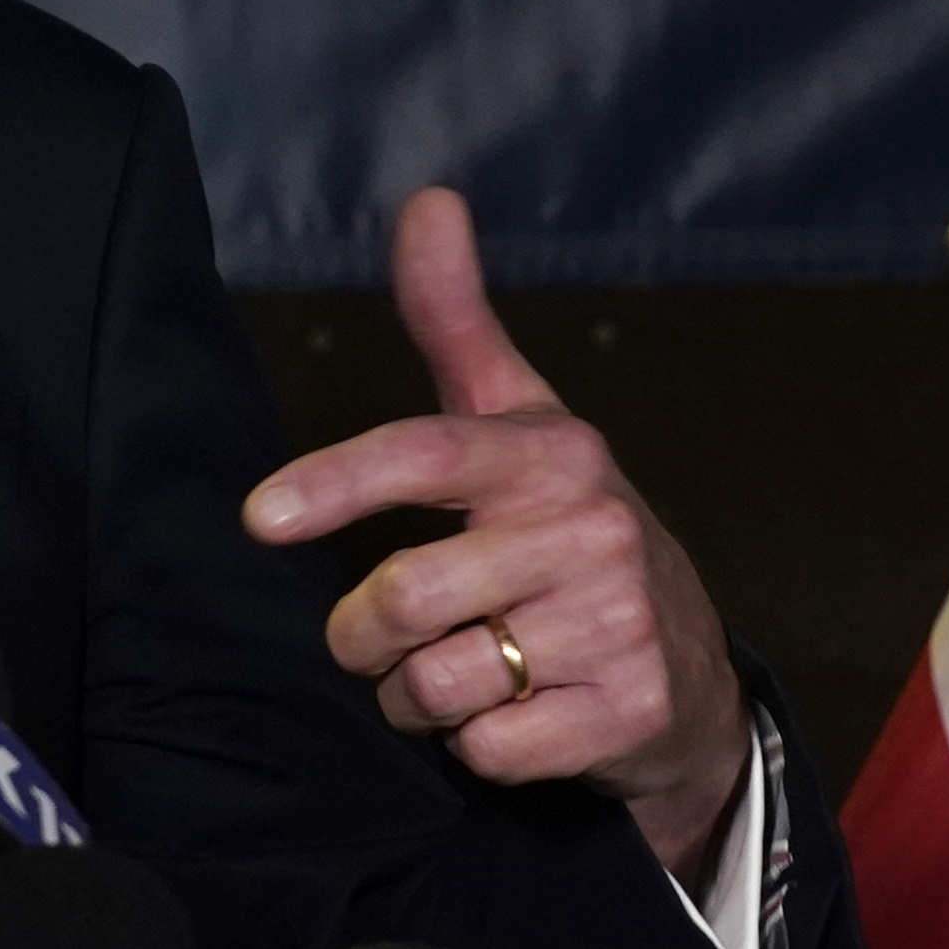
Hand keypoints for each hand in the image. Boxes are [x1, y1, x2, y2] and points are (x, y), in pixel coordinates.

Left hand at [243, 187, 749, 883]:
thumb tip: (429, 199)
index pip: (423, 454)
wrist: (690, 668)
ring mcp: (619, 626)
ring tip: (456, 673)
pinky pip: (488, 749)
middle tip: (378, 638)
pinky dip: (475, 747)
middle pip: (404, 597)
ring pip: (436, 684)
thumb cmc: (567, 532)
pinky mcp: (631, 715)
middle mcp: (592, 531)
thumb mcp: (519, 422)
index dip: (335, 483)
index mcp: (551, 453)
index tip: (259, 517)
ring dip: (414, 696)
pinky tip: (514, 716)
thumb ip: (455, 319)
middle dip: (361, 636)